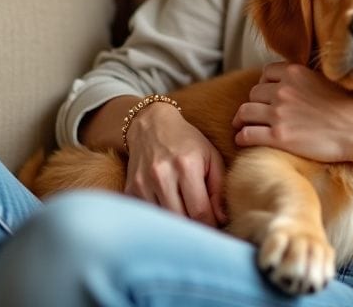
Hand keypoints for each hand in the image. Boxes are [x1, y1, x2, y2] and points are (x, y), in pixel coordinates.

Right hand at [122, 103, 227, 226]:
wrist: (151, 126)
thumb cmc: (186, 142)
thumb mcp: (210, 157)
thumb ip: (219, 188)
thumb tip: (222, 220)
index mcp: (186, 166)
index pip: (200, 211)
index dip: (210, 225)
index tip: (215, 228)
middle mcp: (162, 175)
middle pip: (181, 220)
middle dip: (194, 227)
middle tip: (203, 226)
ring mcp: (143, 183)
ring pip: (164, 221)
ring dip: (177, 225)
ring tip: (187, 217)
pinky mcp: (130, 189)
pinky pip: (149, 215)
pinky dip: (161, 217)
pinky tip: (169, 210)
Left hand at [232, 62, 352, 163]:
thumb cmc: (352, 105)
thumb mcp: (327, 78)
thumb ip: (308, 76)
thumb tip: (300, 77)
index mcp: (295, 72)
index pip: (266, 73)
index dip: (265, 84)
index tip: (268, 94)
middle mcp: (283, 90)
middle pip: (254, 93)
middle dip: (255, 102)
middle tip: (257, 113)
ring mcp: (279, 113)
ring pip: (245, 112)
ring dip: (242, 119)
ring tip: (242, 125)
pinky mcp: (279, 137)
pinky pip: (248, 135)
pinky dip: (242, 137)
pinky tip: (243, 140)